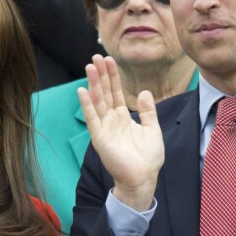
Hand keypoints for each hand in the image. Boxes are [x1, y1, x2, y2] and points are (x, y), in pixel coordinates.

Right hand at [79, 55, 163, 211]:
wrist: (143, 178)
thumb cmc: (148, 158)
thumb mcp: (153, 129)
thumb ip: (148, 111)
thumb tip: (144, 91)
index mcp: (123, 117)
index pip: (116, 92)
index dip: (112, 76)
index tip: (109, 60)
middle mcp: (111, 120)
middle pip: (104, 93)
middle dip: (100, 75)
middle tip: (95, 57)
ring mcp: (104, 128)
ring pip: (97, 102)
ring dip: (93, 84)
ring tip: (89, 67)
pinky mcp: (100, 138)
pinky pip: (92, 118)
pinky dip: (87, 105)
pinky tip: (82, 90)